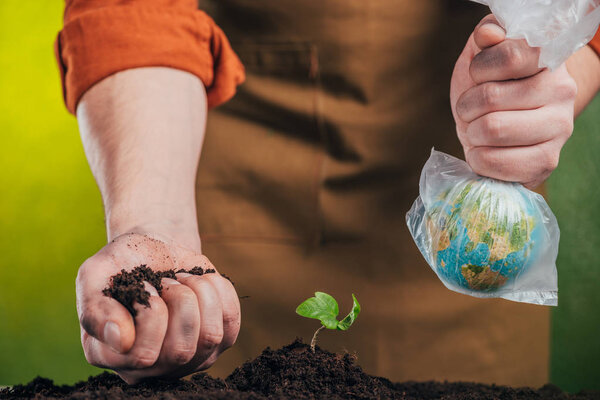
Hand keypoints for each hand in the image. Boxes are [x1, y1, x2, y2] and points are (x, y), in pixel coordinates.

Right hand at [76, 232, 239, 383]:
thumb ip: (95, 309)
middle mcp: (150, 368)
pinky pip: (230, 322)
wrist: (154, 249)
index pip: (143, 356)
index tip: (143, 283)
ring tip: (182, 280)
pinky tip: (200, 282)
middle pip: (181, 350)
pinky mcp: (217, 342)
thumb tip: (121, 341)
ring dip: (200, 294)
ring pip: (210, 337)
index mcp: (111, 356)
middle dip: (179, 301)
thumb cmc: (121, 263)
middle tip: (166, 281)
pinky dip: (218, 290)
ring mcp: (187, 359)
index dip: (149, 311)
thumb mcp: (94, 275)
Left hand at [450, 15, 576, 188]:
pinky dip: (477, 158)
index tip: (477, 75)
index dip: (479, 68)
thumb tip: (488, 35)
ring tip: (477, 130)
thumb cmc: (489, 86)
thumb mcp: (481, 55)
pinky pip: (495, 162)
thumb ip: (486, 38)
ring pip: (492, 130)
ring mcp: (560, 127)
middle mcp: (562, 91)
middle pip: (491, 98)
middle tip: (471, 110)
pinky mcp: (547, 161)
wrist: (502, 125)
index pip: (510, 56)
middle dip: (466, 106)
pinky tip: (484, 151)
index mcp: (548, 58)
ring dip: (471, 132)